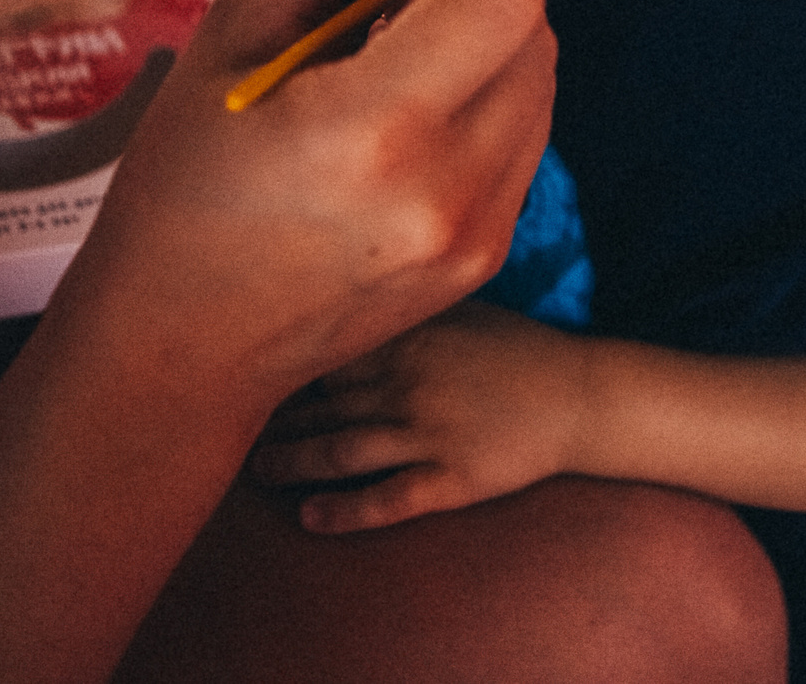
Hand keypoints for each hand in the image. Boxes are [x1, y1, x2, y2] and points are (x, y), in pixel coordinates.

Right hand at [54, 0, 554, 415]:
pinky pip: (521, 140)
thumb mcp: (227, 29)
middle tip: (384, 22)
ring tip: (385, 82)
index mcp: (372, 132)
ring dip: (481, 54)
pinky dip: (478, 110)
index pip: (502, 1)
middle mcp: (444, 193)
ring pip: (538, 84)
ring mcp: (475, 237)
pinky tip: (397, 137)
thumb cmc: (188, 182)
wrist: (184, 341)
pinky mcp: (484, 258)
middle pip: (534, 35)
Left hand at [248, 299, 592, 531]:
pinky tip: (308, 517)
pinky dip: (344, 510)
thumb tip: (342, 289)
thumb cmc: (516, 348)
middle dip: (273, 419)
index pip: (326, 352)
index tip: (240, 369)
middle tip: (226, 429)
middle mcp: (411, 384)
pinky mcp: (451, 480)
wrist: (579, 396)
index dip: (280, 366)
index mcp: (411, 337)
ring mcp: (430, 435)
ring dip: (291, 463)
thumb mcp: (461, 309)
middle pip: (322, 405)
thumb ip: (405, 305)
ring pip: (342, 452)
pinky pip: (388, 499)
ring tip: (256, 471)